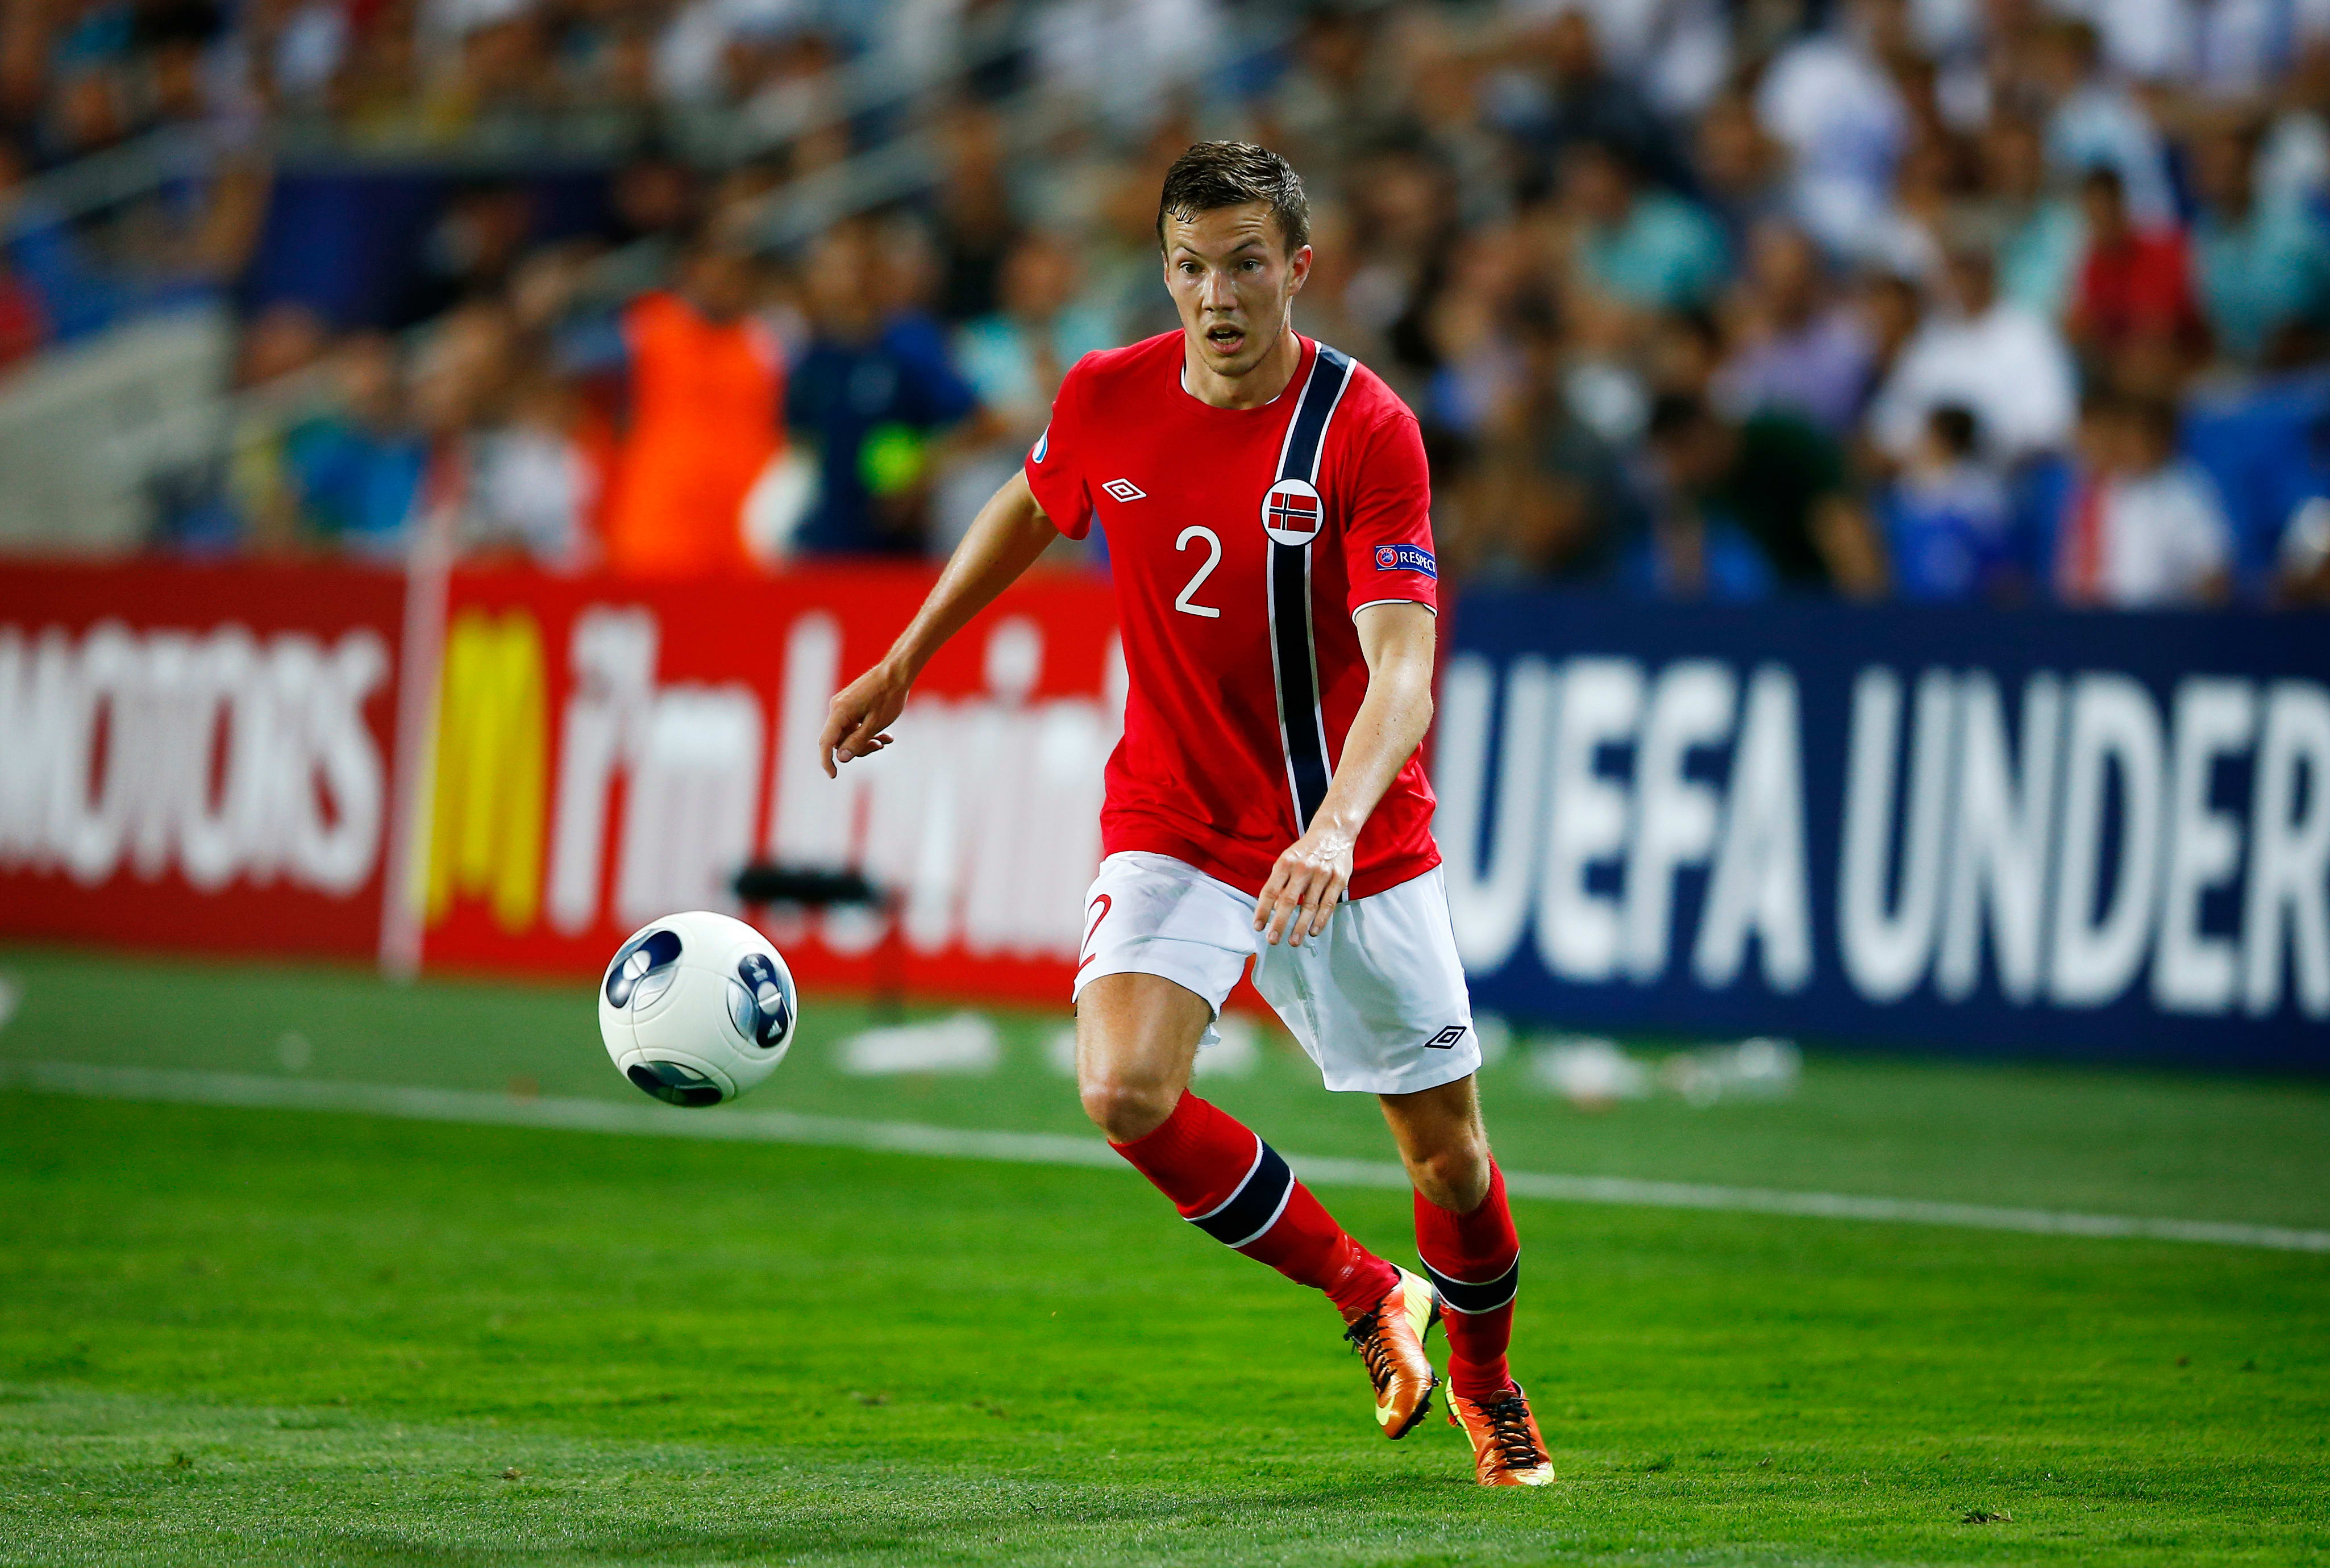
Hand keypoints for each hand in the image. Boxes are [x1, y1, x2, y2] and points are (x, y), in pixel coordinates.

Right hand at [818, 660, 910, 777]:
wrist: (897, 672)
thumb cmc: (889, 696)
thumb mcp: (876, 724)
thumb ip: (857, 742)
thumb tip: (841, 758)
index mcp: (839, 712)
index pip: (826, 742)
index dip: (827, 761)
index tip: (833, 775)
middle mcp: (837, 708)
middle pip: (839, 739)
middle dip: (858, 748)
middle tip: (879, 747)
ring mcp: (843, 705)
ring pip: (849, 733)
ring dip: (866, 740)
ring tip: (887, 740)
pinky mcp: (851, 704)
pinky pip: (854, 724)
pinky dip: (867, 731)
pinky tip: (886, 734)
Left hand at [1253, 821, 1354, 947]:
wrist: (1333, 832)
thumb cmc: (1306, 850)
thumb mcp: (1287, 860)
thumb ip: (1279, 882)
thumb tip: (1270, 908)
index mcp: (1286, 862)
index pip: (1270, 890)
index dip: (1262, 910)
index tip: (1258, 927)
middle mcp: (1303, 867)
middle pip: (1288, 900)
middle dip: (1279, 923)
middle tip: (1273, 940)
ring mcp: (1322, 873)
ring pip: (1309, 905)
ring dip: (1300, 926)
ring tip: (1293, 941)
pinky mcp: (1339, 879)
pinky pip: (1328, 903)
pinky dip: (1320, 920)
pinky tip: (1313, 931)